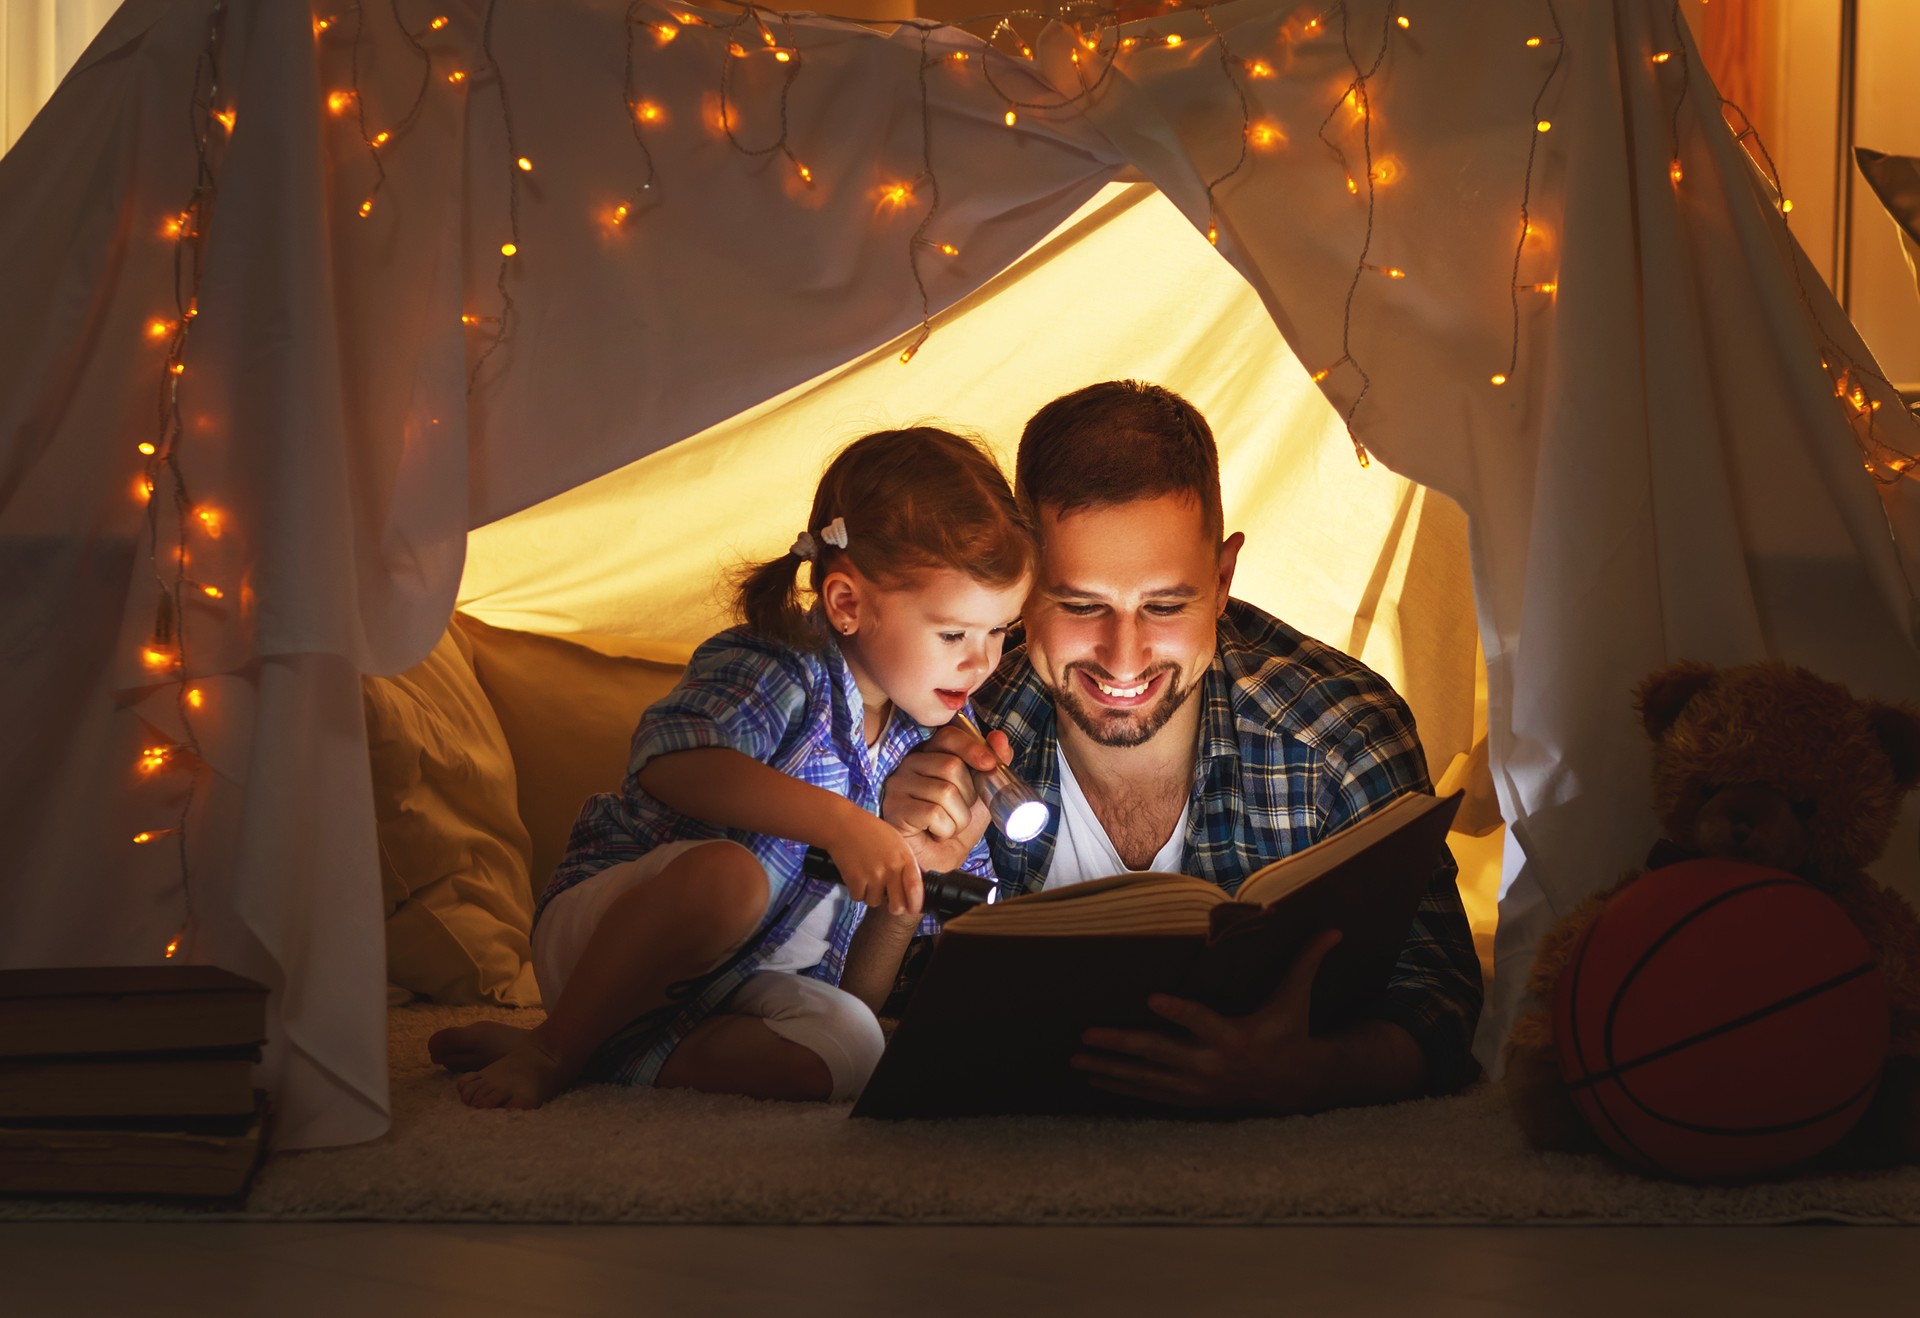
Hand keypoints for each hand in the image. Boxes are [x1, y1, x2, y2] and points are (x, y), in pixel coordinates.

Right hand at [826, 809, 924, 915]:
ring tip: (867, 878)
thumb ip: (905, 862)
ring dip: (871, 895)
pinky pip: (858, 897)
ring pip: (875, 902)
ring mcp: (872, 875)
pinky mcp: (855, 880)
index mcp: (904, 858)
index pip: (915, 888)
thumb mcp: (896, 842)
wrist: (843, 825)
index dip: (915, 904)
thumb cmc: (870, 831)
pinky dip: (856, 891)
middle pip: (897, 905)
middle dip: (894, 907)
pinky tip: (856, 876)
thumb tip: (913, 886)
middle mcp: (891, 868)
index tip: (913, 908)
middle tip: (889, 902)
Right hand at [880, 723, 1006, 871]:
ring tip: (948, 827)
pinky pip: (934, 813)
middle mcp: (909, 765)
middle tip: (960, 812)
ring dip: (958, 818)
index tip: (990, 764)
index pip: (948, 737)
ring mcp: (898, 786)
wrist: (939, 861)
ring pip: (945, 792)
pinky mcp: (895, 809)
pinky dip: (945, 830)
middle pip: (951, 766)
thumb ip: (990, 764)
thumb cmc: (954, 824)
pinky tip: (935, 834)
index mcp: (929, 755)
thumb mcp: (979, 792)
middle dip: (968, 796)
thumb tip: (1000, 739)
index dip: (972, 747)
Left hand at [1070, 930, 1342, 1113]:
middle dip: (1121, 1045)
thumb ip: (1307, 961)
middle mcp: (1212, 1064)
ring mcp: (1198, 1086)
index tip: (1152, 998)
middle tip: (1086, 1035)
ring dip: (1109, 1070)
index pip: (1202, 1021)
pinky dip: (1121, 1088)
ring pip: (1146, 1079)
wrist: (1294, 1086)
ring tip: (1076, 1060)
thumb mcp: (1298, 998)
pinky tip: (1094, 1079)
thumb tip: (1334, 928)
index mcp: (1235, 1036)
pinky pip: (1149, 1095)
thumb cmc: (1290, 1031)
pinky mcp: (1191, 1098)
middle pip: (1160, 1054)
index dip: (1178, 1012)